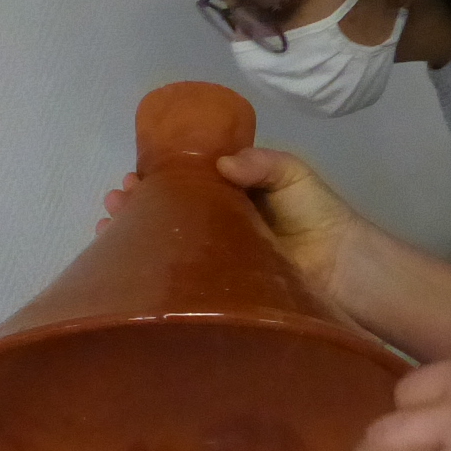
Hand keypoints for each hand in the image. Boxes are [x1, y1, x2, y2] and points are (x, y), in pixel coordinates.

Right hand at [98, 147, 365, 299]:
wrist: (342, 267)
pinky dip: (150, 269)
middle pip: (166, 211)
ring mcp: (212, 257)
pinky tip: (124, 263)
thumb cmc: (319, 215)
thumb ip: (259, 163)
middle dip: (134, 204)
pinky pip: (181, 277)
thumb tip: (219, 164)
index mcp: (230, 194)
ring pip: (165, 242)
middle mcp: (215, 224)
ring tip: (108, 225)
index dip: (155, 178)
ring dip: (132, 232)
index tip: (132, 176)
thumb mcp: (291, 174)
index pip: (183, 182)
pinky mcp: (216, 287)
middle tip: (115, 199)